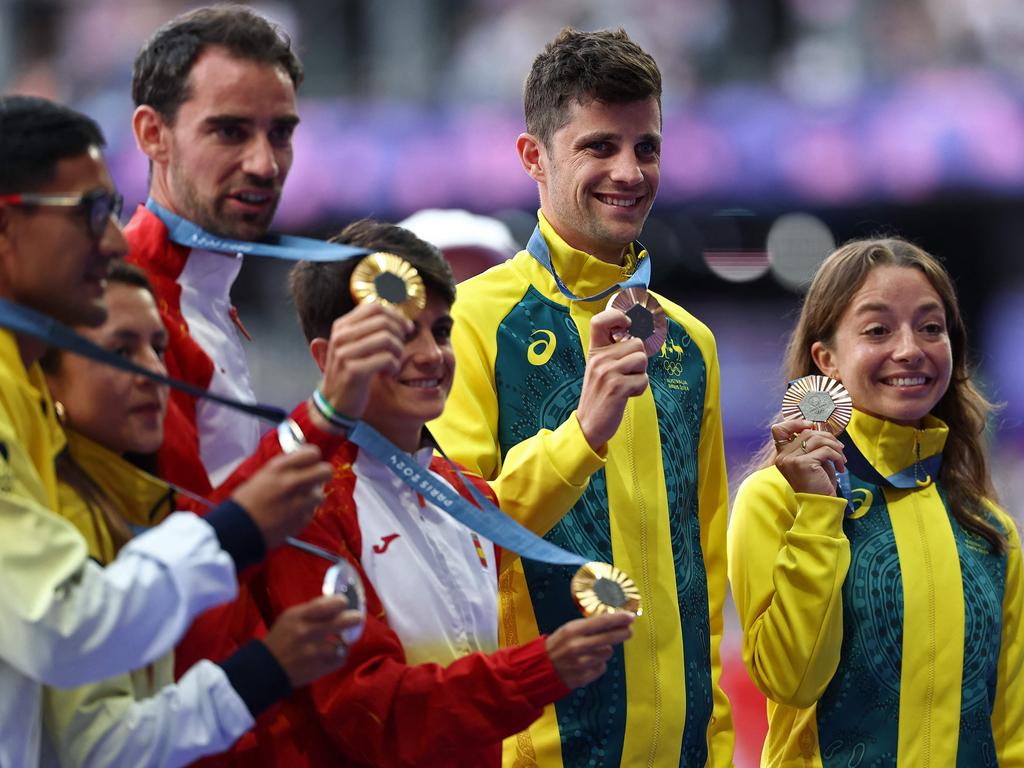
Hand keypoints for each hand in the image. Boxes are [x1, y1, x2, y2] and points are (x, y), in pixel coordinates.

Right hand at [231, 445, 332, 549]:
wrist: (239, 530)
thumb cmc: (246, 501)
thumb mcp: (263, 475)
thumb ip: (285, 467)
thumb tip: (302, 462)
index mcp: (280, 469)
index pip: (313, 453)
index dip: (313, 457)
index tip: (309, 461)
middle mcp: (292, 483)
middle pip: (326, 470)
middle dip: (322, 473)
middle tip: (314, 478)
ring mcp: (300, 503)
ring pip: (321, 494)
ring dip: (312, 496)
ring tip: (298, 499)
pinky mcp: (302, 520)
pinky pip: (312, 511)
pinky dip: (305, 511)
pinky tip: (291, 513)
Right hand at [261, 595, 364, 687]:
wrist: (266, 668)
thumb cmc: (280, 638)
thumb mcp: (291, 617)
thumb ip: (312, 610)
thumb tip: (335, 603)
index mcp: (299, 617)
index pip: (327, 605)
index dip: (341, 602)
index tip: (344, 603)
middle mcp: (308, 633)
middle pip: (341, 622)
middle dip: (354, 618)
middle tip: (356, 618)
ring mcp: (314, 653)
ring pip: (343, 644)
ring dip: (345, 641)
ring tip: (341, 639)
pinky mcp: (318, 669)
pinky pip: (340, 660)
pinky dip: (340, 656)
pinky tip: (335, 653)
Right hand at [317, 302, 412, 419]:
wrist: (334, 403)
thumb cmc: (352, 372)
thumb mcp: (355, 346)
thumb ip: (371, 329)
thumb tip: (399, 316)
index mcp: (341, 326)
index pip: (374, 306)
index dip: (396, 315)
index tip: (406, 329)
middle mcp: (340, 336)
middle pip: (383, 321)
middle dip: (399, 334)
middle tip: (399, 349)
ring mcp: (345, 353)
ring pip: (387, 339)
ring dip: (398, 351)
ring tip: (393, 362)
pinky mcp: (353, 371)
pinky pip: (387, 359)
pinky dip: (394, 367)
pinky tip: (388, 373)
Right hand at [545, 612, 634, 688]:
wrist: (541, 668)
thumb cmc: (558, 645)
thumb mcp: (568, 629)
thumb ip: (588, 626)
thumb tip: (614, 621)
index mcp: (573, 630)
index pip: (602, 622)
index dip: (619, 619)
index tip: (631, 616)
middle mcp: (578, 646)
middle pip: (609, 638)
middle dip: (622, 633)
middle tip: (629, 630)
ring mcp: (581, 663)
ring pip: (607, 653)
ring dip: (604, 651)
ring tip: (591, 651)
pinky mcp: (584, 677)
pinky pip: (602, 667)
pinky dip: (598, 664)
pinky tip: (587, 663)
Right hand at [576, 309, 649, 449]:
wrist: (588, 425)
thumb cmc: (599, 395)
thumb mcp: (599, 369)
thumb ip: (614, 353)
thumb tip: (639, 339)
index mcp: (594, 352)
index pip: (600, 320)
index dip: (617, 316)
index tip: (626, 325)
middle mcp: (599, 359)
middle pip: (636, 343)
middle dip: (638, 360)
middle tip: (626, 374)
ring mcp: (607, 372)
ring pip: (642, 359)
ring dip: (640, 374)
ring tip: (626, 385)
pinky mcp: (616, 387)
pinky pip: (643, 380)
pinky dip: (639, 389)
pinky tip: (626, 395)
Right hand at [771, 418, 846, 496]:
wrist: (820, 504)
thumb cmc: (818, 483)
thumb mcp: (812, 460)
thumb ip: (810, 445)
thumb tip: (817, 428)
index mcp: (782, 455)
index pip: (779, 429)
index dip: (795, 423)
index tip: (812, 427)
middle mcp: (782, 457)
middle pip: (806, 433)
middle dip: (827, 438)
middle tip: (840, 449)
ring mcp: (790, 460)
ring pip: (816, 439)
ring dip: (835, 447)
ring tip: (842, 458)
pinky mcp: (802, 463)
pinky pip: (825, 450)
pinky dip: (837, 456)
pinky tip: (841, 467)